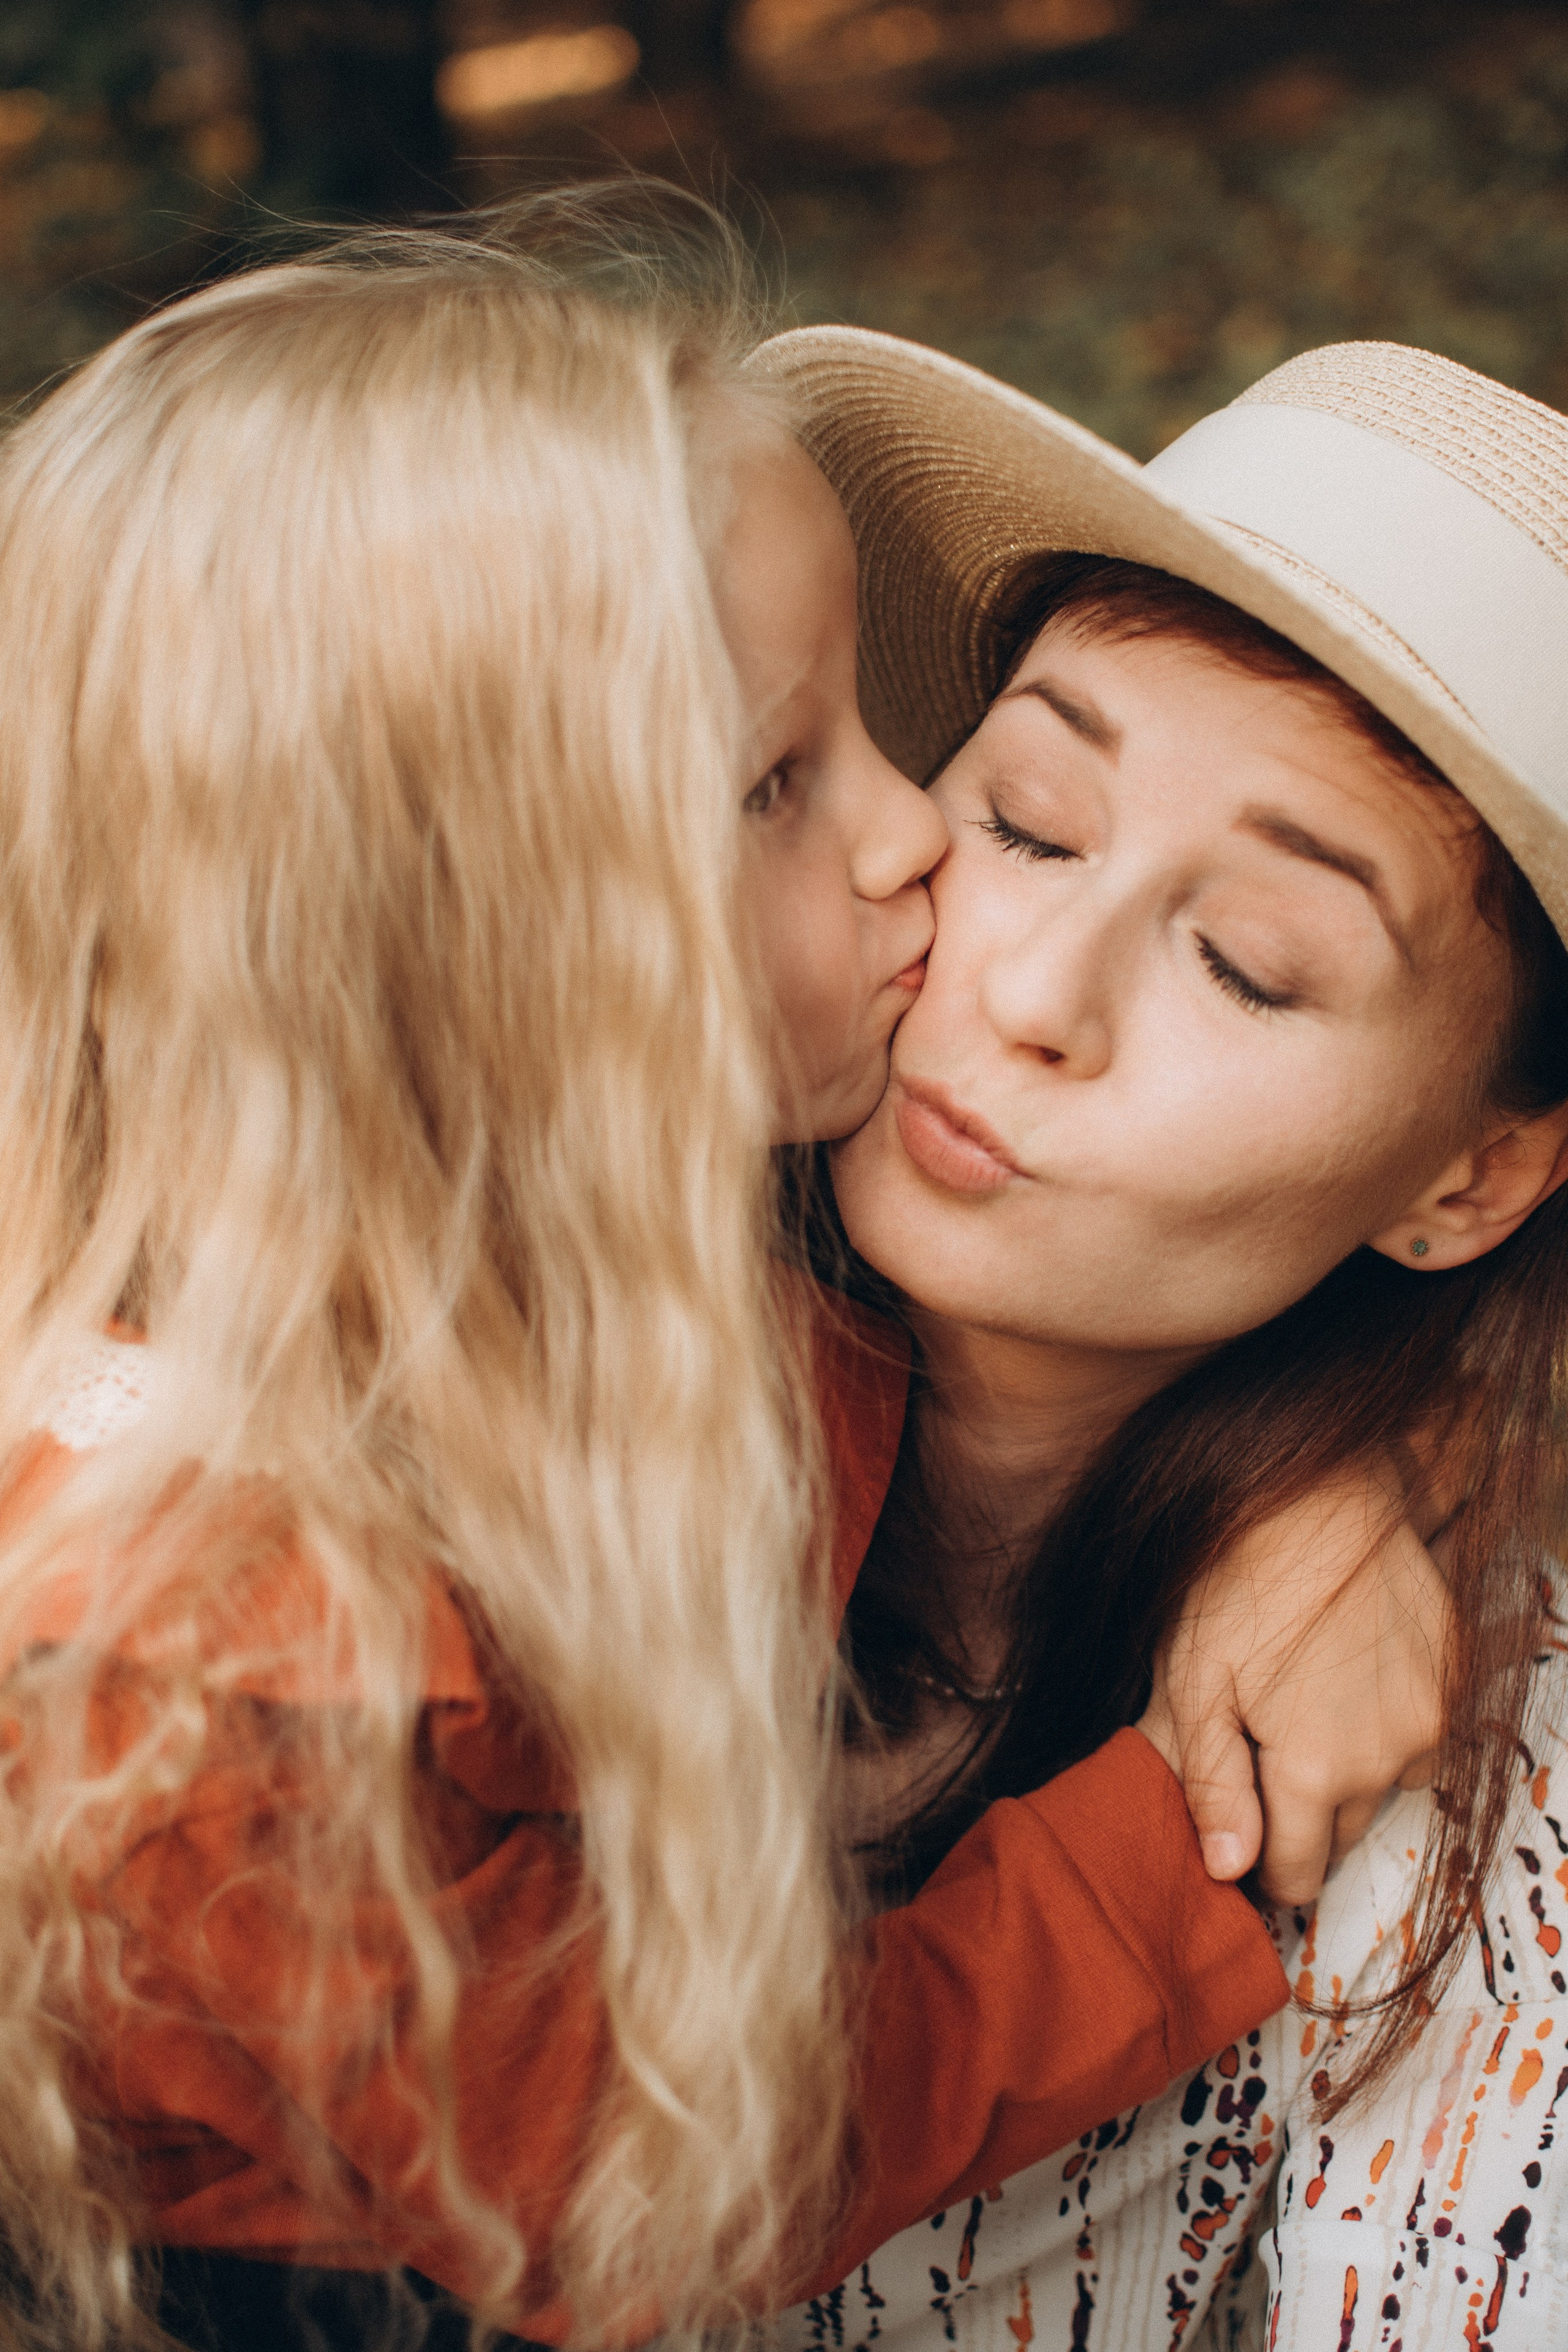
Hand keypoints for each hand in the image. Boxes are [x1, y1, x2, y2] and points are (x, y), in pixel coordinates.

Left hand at [1137, 1466, 1448, 1905]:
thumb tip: (1227, 1869)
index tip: (1242, 1833)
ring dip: (1347, 1768)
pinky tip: (1343, 1674)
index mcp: (1313, 1770)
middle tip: (1260, 1753)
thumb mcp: (1194, 1681)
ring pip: (1384, 1784)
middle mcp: (1384, 1757)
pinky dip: (1383, 1722)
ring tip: (1301, 1704)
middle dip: (1301, 1816)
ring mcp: (1428, 1715)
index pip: (1298, 1875)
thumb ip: (1212, 1783)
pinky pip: (1417, 1732)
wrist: (1316, 1491)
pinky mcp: (1451, 1674)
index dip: (1263, 1867)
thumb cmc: (1236, 1579)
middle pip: (1341, 1834)